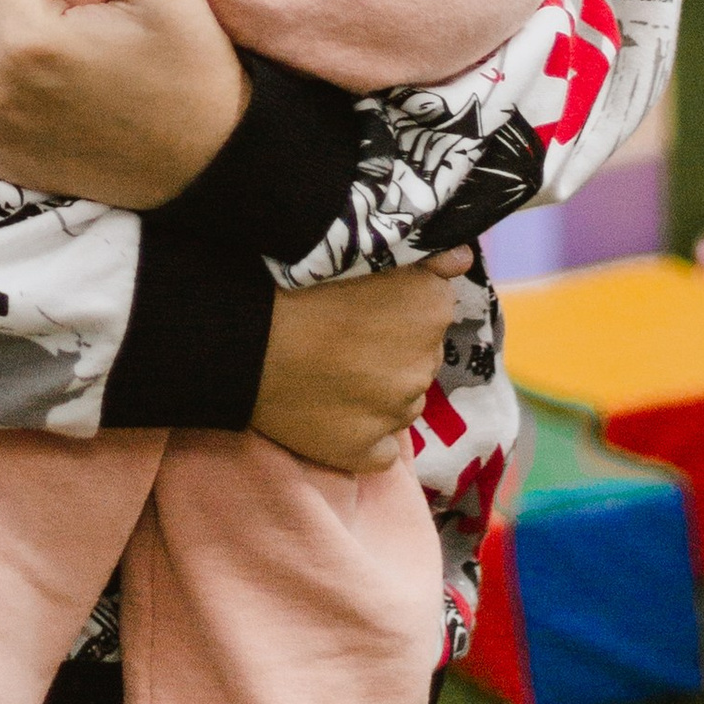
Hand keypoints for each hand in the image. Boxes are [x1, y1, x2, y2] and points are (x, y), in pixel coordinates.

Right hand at [251, 253, 463, 475]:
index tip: (361, 304)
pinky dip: (364, 436)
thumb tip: (463, 257)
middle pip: (417, 357)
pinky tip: (331, 412)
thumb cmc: (293, 282)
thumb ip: (424, 258)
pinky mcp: (367, 452)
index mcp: (430, 307)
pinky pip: (381, 448)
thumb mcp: (359, 251)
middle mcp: (425, 363)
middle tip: (340, 337)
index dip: (398, 307)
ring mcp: (397, 412)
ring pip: (400, 401)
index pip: (432, 309)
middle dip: (390, 349)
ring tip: (327, 372)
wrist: (240, 338)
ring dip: (377, 390)